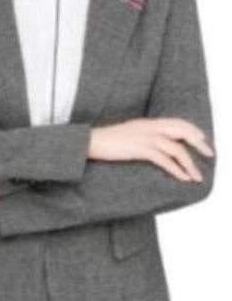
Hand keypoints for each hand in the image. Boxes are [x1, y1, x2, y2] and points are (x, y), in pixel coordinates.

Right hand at [88, 117, 213, 181]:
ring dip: (190, 164)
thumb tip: (155, 145)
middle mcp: (150, 127)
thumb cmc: (107, 141)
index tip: (202, 139)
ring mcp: (146, 137)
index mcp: (148, 122)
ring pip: (176, 149)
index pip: (177, 122)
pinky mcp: (140, 149)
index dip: (192, 129)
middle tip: (209, 154)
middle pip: (182, 131)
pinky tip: (183, 178)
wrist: (91, 142)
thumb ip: (143, 135)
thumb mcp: (129, 133)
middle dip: (198, 143)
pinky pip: (164, 160)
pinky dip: (177, 170)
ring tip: (197, 176)